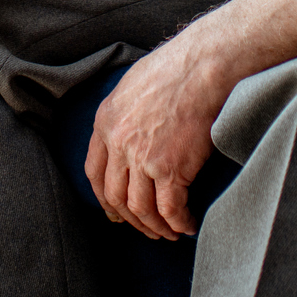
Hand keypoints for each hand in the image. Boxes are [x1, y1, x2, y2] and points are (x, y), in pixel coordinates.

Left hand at [84, 33, 232, 239]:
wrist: (203, 64)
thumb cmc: (176, 67)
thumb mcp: (132, 86)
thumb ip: (125, 114)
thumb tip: (131, 136)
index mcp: (105, 121)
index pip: (93, 172)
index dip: (105, 198)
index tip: (116, 211)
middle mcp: (118, 142)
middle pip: (115, 196)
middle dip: (131, 219)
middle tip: (147, 228)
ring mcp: (142, 157)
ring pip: (141, 208)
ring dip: (155, 226)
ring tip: (170, 232)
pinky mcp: (170, 167)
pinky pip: (170, 208)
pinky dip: (178, 222)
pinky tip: (188, 224)